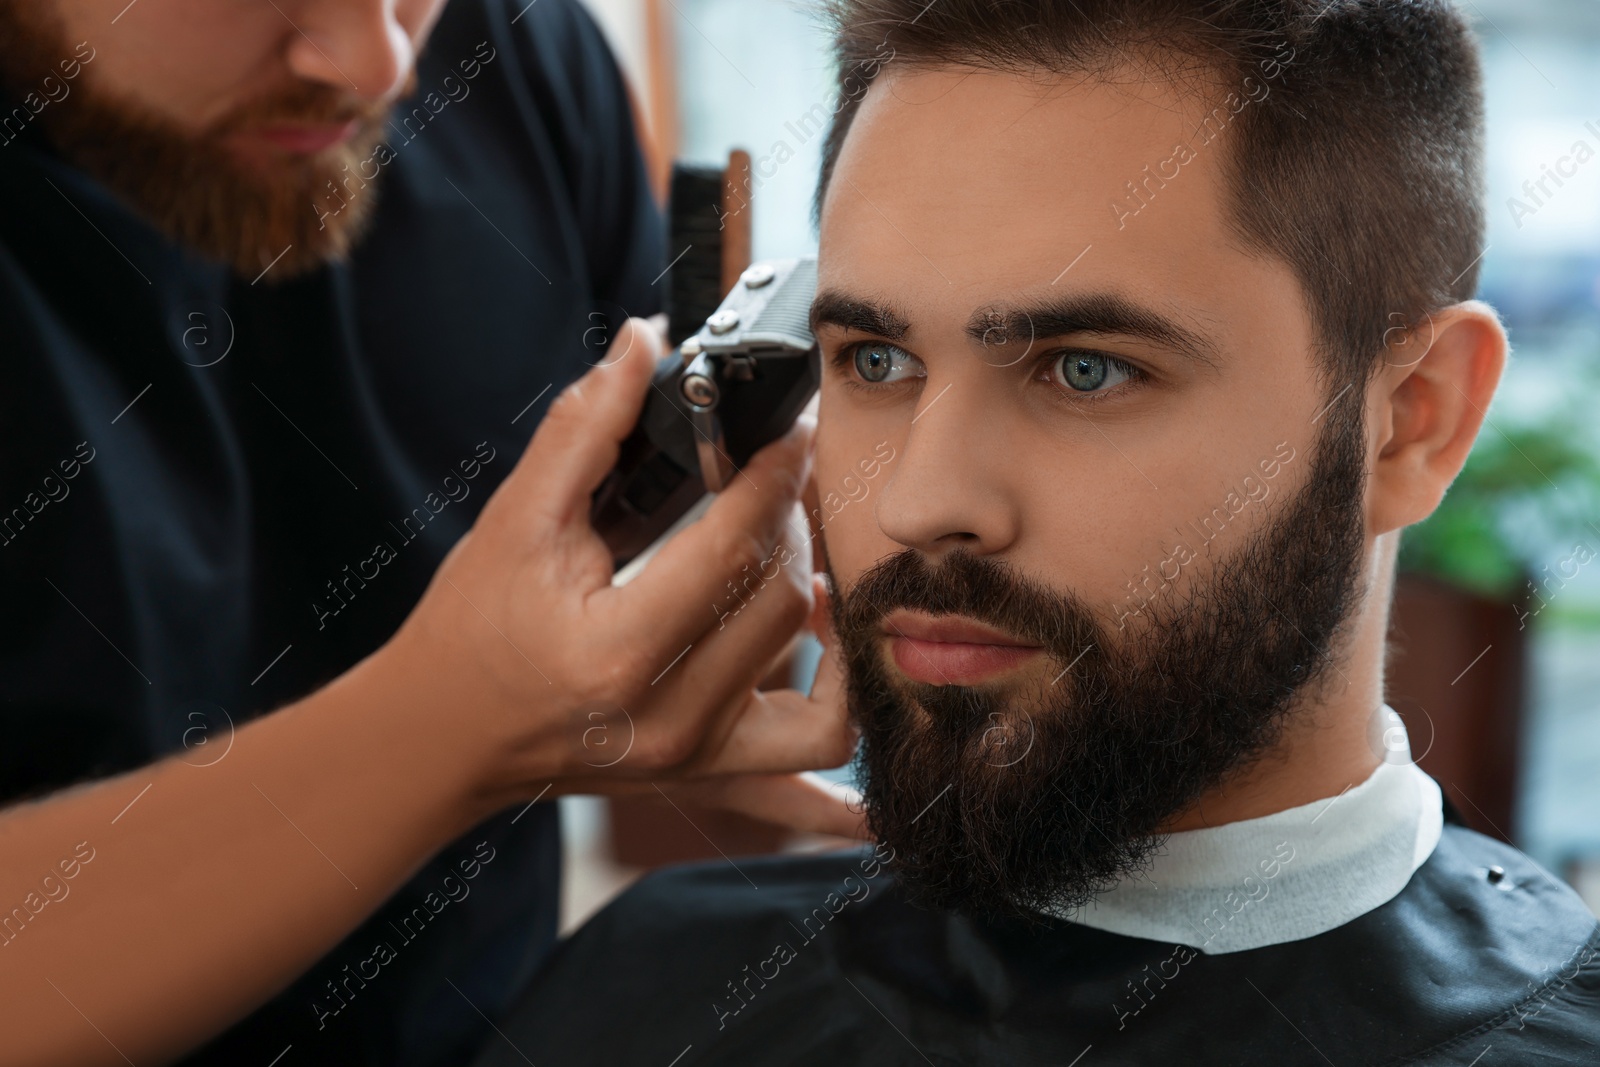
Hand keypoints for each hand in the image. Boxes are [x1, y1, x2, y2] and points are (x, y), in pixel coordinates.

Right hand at [379, 320, 859, 829]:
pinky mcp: (710, 776)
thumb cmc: (471, 628)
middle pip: (784, 598)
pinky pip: (815, 758)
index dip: (774, 473)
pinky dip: (844, 702)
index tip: (789, 429)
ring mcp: (697, 758)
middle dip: (791, 521)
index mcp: (618, 651)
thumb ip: (586, 427)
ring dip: (820, 596)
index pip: (735, 545)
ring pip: (819, 669)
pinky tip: (837, 650)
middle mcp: (669, 717)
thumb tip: (643, 340)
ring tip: (785, 549)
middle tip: (772, 477)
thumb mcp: (517, 519)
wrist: (443, 736)